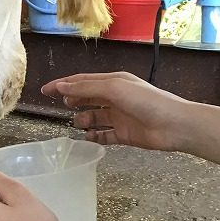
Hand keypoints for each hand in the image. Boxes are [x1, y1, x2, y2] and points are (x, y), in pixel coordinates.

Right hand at [41, 71, 191, 151]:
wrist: (174, 125)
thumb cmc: (146, 101)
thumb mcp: (113, 89)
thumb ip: (86, 89)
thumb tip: (61, 88)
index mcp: (113, 82)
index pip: (82, 82)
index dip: (63, 85)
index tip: (45, 90)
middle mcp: (115, 98)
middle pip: (87, 98)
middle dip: (73, 101)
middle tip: (62, 106)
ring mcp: (119, 116)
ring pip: (93, 117)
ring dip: (83, 120)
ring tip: (78, 123)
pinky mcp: (124, 134)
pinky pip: (103, 135)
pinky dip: (94, 137)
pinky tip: (88, 138)